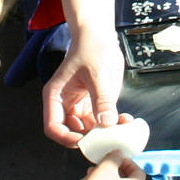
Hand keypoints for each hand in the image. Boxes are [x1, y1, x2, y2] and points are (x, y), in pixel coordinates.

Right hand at [42, 20, 122, 145]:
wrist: (101, 37)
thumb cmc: (91, 49)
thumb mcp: (96, 74)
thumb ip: (101, 99)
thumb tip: (107, 123)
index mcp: (56, 97)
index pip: (53, 127)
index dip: (65, 138)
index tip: (84, 142)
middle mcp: (67, 105)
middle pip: (72, 133)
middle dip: (89, 139)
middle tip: (108, 140)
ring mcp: (82, 107)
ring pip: (89, 131)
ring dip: (104, 134)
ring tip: (121, 131)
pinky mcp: (96, 105)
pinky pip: (102, 122)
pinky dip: (113, 126)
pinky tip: (126, 121)